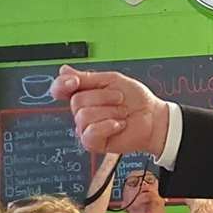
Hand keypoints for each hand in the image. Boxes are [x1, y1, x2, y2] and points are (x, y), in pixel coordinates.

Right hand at [53, 66, 168, 155]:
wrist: (153, 116)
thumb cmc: (136, 99)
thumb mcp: (112, 80)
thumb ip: (87, 77)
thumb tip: (63, 70)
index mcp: (84, 92)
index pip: (60, 88)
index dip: (62, 85)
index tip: (75, 82)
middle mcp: (82, 110)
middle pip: (77, 101)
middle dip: (104, 97)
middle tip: (119, 100)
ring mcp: (85, 127)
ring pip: (84, 116)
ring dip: (110, 112)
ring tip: (122, 114)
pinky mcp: (92, 142)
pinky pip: (90, 133)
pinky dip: (108, 126)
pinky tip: (118, 125)